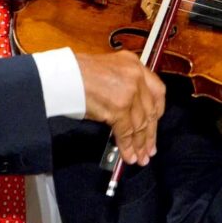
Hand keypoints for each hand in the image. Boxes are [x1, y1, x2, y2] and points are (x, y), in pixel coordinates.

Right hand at [75, 50, 165, 165]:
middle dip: (149, 133)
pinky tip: (128, 156)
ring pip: (139, 124)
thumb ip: (123, 86)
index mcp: (134, 64)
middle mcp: (136, 76)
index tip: (155, 124)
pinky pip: (126, 132)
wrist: (63, 75)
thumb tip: (129, 114)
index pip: (157, 90)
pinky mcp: (119, 107)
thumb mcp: (108, 71)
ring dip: (139, 144)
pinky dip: (127, 146)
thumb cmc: (77, 73)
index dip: (158, 111)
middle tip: (150, 149)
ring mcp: (129, 92)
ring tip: (140, 158)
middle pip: (150, 110)